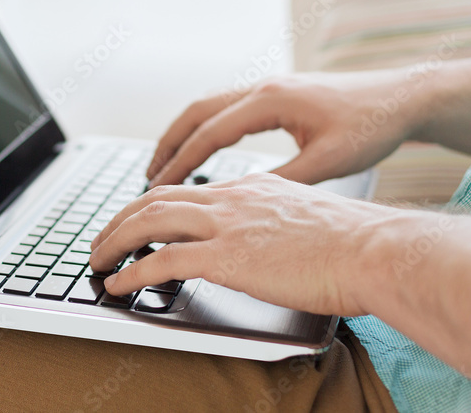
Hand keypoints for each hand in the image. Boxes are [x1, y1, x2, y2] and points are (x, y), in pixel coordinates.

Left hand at [88, 172, 388, 315]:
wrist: (374, 249)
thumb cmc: (354, 242)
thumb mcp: (308, 216)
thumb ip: (278, 217)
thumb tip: (267, 234)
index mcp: (251, 188)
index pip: (187, 190)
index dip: (153, 205)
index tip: (137, 221)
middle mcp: (232, 198)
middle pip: (156, 198)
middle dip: (120, 219)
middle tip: (102, 239)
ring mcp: (227, 224)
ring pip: (149, 221)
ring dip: (114, 240)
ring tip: (96, 259)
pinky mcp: (227, 255)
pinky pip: (161, 259)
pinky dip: (132, 271)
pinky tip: (118, 283)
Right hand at [146, 70, 419, 186]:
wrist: (403, 98)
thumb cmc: (372, 126)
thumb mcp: (329, 161)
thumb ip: (285, 179)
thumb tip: (244, 200)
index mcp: (271, 101)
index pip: (211, 132)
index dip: (181, 162)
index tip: (158, 187)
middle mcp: (264, 88)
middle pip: (197, 111)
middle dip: (169, 143)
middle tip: (147, 175)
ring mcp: (270, 87)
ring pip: (210, 106)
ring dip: (184, 133)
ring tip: (166, 164)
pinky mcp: (279, 95)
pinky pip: (228, 108)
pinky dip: (206, 128)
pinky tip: (205, 149)